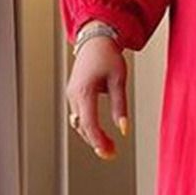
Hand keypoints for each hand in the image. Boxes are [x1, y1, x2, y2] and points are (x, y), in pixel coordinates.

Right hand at [65, 33, 128, 158]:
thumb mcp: (119, 81)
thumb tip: (124, 128)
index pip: (89, 123)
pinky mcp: (74, 94)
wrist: (95, 40)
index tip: (107, 152)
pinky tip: (100, 134)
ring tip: (109, 146)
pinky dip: (88, 126)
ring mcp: (72, 94)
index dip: (98, 140)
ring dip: (92, 136)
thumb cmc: (108, 56)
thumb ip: (120, 106)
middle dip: (96, 142)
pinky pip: (79, 115)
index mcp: (84, 91)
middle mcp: (74, 94)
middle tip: (111, 154)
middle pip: (82, 126)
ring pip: (79, 122)